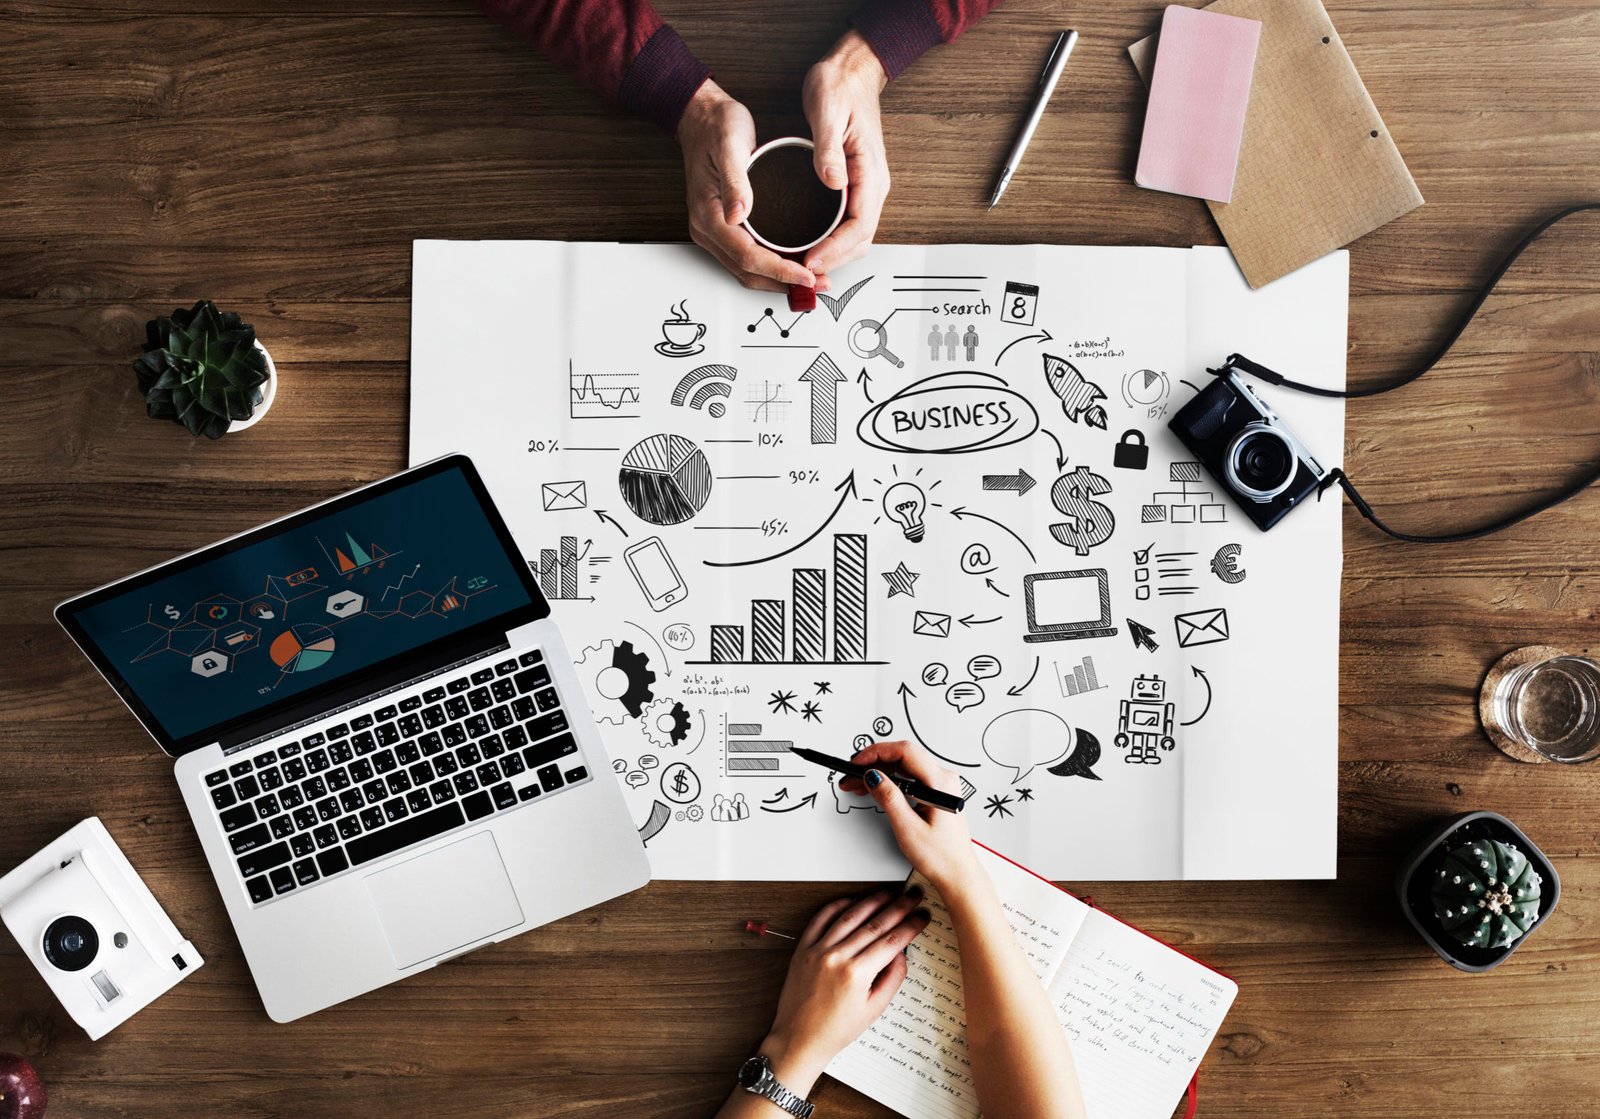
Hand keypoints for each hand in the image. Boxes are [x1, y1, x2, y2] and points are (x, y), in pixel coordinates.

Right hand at [677, 80, 820, 292]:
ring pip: (746, 270)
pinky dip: (770, 267)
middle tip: (818, 284)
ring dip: (778, 280)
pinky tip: (792, 264)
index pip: (747, 256)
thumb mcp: (729, 145)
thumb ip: (735, 181)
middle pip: (747, 272)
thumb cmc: (716, 127)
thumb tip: (739, 213)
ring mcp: (713, 231)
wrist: (701, 117)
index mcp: (709, 214)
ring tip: (811, 280)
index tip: (807, 274)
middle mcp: (708, 229)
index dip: (780, 270)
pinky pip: (746, 257)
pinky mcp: (723, 227)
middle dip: (783, 282)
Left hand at [759, 888, 931, 1092]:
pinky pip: (821, 919)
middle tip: (913, 896)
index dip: (911, 926)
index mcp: (856, 974)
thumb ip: (892, 978)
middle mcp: (837, 957)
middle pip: (875, 924)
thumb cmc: (835, 1030)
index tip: (922, 916)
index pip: (892, 941)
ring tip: (888, 893)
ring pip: (850, 916)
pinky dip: (838, 906)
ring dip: (872, 901)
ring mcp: (818, 950)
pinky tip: (852, 901)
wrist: (799, 1038)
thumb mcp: (873, 1010)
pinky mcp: (803, 948)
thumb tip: (902, 953)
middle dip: (898, 907)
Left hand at [800, 31, 889, 277]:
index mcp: (870, 172)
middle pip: (860, 240)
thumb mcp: (828, 111)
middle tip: (802, 274)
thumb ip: (828, 149)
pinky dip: (832, 242)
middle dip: (833, 261)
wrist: (852, 71)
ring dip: (833, 256)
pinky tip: (810, 246)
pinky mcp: (854, 186)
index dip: (836, 249)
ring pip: (855, 237)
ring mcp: (865, 187)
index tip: (811, 261)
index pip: (859, 226)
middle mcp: (873, 185)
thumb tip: (832, 181)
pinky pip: (847, 224)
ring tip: (803, 267)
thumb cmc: (840, 87)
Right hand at [840, 741, 980, 893]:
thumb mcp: (908, 828)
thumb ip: (889, 798)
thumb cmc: (941, 857)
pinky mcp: (936, 793)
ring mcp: (941, 785)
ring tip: (858, 784)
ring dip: (880, 772)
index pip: (905, 752)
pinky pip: (910, 777)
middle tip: (851, 775)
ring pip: (905, 767)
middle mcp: (944, 780)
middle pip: (903, 757)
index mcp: (941, 783)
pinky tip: (875, 788)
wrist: (957, 874)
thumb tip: (873, 776)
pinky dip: (890, 780)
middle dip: (874, 763)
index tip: (857, 762)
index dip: (877, 753)